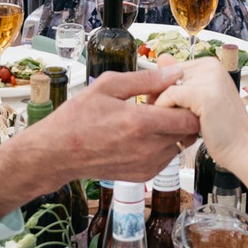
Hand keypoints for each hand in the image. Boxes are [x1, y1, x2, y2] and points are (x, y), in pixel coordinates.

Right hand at [23, 69, 199, 183]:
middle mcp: (148, 147)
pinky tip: (142, 136)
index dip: (188, 103)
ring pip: (180, 144)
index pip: (190, 118)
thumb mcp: (107, 86)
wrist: (58, 153)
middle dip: (182, 115)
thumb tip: (174, 72)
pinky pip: (167, 157)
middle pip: (189, 132)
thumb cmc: (78, 117)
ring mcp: (147, 164)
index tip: (176, 94)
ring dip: (173, 131)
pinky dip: (162, 145)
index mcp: (141, 122)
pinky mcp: (144, 175)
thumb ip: (145, 79)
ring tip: (149, 120)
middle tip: (164, 105)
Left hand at [155, 59, 247, 169]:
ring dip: (166, 110)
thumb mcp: (199, 99)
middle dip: (165, 101)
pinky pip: (167, 98)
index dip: (166, 92)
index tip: (176, 110)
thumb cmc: (223, 128)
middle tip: (179, 121)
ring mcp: (208, 78)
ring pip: (164, 88)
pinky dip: (166, 115)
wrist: (243, 148)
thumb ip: (181, 79)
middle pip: (165, 78)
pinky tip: (181, 127)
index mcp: (211, 64)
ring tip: (182, 125)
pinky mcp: (202, 93)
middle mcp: (210, 66)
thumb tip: (162, 58)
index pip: (170, 70)